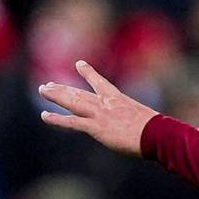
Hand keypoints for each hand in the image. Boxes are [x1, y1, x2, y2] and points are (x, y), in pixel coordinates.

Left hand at [38, 60, 155, 155]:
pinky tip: (45, 115)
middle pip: (78, 92)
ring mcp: (99, 114)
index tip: (79, 64)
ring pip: (72, 102)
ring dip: (56, 96)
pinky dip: (57, 119)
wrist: (155, 134)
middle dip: (62, 88)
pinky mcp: (96, 128)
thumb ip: (133, 119)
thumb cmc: (155, 129)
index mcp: (117, 98)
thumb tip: (139, 127)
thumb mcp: (144, 118)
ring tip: (43, 90)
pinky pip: (71, 122)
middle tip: (48, 84)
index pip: (99, 82)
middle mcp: (104, 103)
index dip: (88, 73)